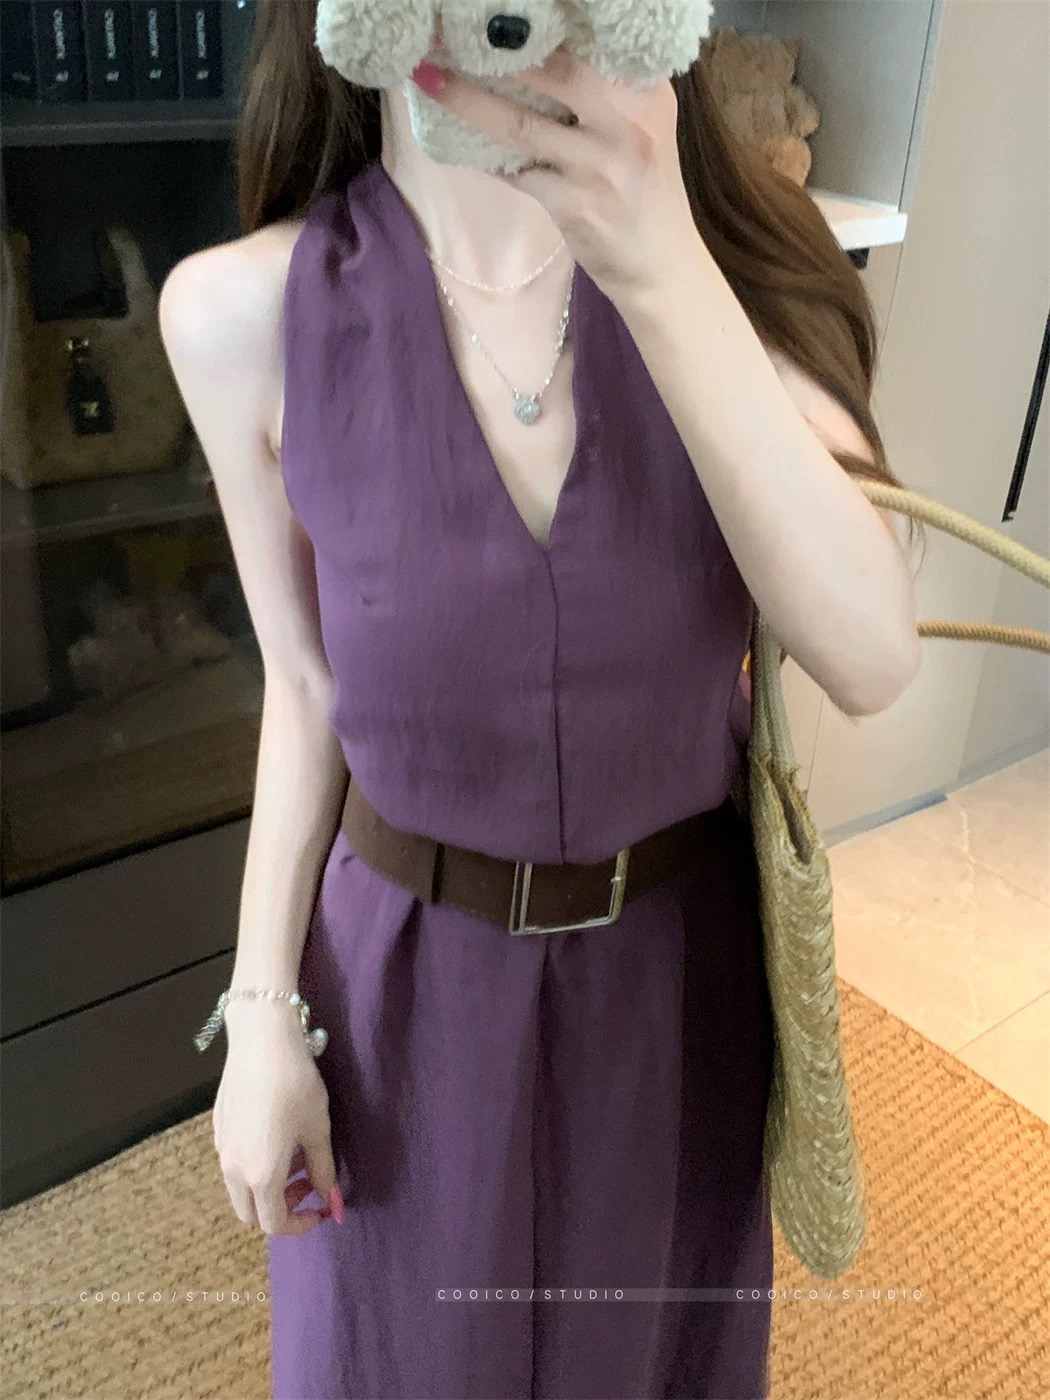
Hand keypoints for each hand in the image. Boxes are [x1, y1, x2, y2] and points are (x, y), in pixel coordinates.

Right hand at [213, 1001, 344, 1234]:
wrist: (261, 1041)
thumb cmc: (296, 1086)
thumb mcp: (317, 1129)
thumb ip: (323, 1170)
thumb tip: (331, 1198)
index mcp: (260, 1176)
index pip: (274, 1223)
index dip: (299, 1224)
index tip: (320, 1208)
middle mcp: (233, 1169)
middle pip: (250, 1213)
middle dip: (279, 1208)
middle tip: (306, 1182)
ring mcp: (221, 1148)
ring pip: (238, 1188)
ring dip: (265, 1187)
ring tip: (292, 1154)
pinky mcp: (217, 1127)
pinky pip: (233, 1162)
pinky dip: (252, 1165)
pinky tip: (274, 1133)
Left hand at [411, 48, 700, 304]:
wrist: (660, 266)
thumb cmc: (644, 190)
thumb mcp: (640, 125)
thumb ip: (605, 87)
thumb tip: (532, 48)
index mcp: (646, 90)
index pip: (592, 39)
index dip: (543, 21)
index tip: (494, 10)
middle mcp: (627, 121)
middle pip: (554, 68)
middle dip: (497, 47)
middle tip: (447, 31)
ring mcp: (599, 166)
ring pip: (521, 123)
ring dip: (468, 100)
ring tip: (429, 76)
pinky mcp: (575, 205)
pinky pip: (516, 173)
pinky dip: (483, 155)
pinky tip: (453, 138)